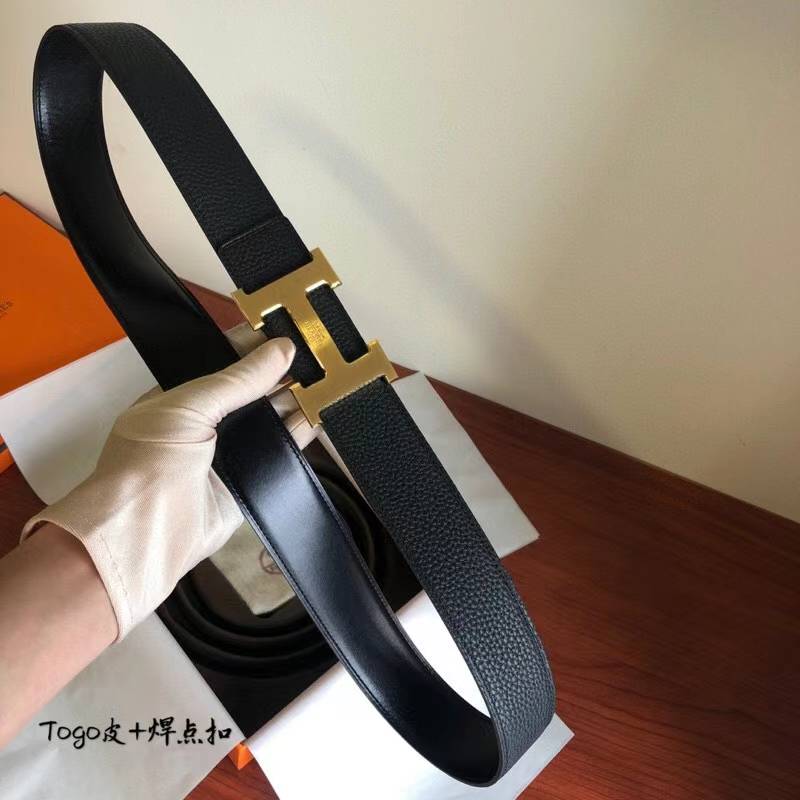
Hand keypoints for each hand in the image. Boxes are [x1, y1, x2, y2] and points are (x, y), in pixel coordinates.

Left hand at [21, 335, 301, 640]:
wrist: (144, 535)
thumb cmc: (144, 466)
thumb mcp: (187, 406)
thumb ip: (237, 379)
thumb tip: (280, 349)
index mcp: (179, 397)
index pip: (222, 360)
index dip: (253, 343)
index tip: (286, 327)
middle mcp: (205, 423)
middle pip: (252, 388)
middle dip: (281, 370)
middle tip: (316, 350)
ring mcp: (229, 452)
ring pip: (270, 418)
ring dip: (295, 399)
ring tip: (326, 377)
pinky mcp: (250, 480)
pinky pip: (281, 451)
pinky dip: (301, 433)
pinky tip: (319, 413)